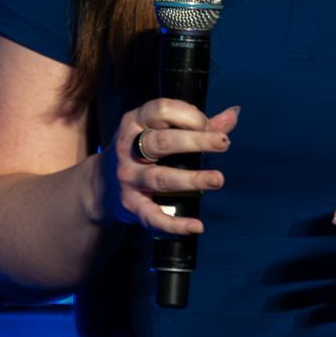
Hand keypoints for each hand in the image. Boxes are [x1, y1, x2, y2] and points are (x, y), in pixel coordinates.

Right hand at [105, 99, 238, 235]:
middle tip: (223, 144)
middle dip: (195, 142)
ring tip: (218, 180)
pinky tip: (197, 226)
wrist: (102, 186)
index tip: (209, 125)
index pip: (161, 111)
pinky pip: (153, 216)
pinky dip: (175, 224)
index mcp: (135, 122)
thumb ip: (198, 123)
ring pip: (161, 178)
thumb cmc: (142, 151)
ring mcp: (128, 178)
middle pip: (162, 143)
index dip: (189, 115)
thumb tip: (233, 114)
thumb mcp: (160, 130)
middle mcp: (128, 149)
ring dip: (192, 179)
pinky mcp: (131, 205)